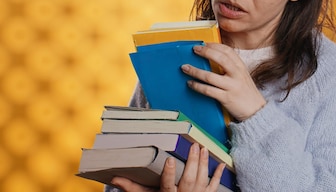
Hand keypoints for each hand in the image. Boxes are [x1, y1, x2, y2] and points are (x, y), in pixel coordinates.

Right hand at [110, 143, 224, 191]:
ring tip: (203, 149)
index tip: (170, 160)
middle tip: (194, 146)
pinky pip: (214, 187)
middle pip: (188, 180)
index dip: (169, 174)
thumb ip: (132, 188)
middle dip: (192, 163)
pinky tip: (221, 163)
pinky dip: (218, 175)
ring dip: (204, 164)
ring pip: (202, 181)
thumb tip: (114, 178)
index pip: (167, 185)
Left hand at [182, 43, 266, 120]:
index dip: (215, 45)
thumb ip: (231, 67)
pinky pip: (208, 90)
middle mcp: (237, 75)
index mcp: (241, 67)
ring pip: (210, 76)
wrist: (256, 111)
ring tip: (185, 68)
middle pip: (220, 59)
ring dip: (195, 71)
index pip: (228, 51)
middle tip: (194, 50)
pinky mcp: (226, 98)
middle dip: (205, 52)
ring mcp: (231, 86)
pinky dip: (197, 86)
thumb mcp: (242, 76)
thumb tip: (212, 58)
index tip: (204, 43)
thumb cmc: (246, 92)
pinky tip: (190, 83)